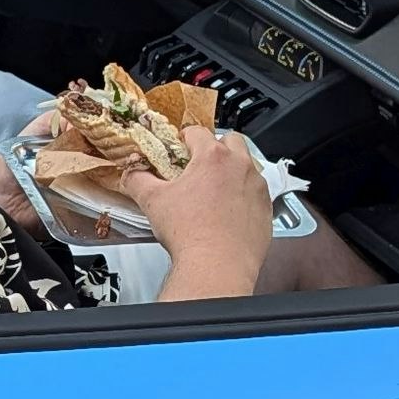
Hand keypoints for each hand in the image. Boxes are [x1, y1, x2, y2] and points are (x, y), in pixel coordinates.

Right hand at [117, 128, 270, 298]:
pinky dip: (244, 195)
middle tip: (200, 167)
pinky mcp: (266, 208)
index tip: (179, 149)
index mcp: (213, 157)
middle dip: (215, 148)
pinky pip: (256, 192)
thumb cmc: (190, 234)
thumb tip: (132, 174)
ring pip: (247, 165)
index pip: (197, 132)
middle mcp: (240, 166)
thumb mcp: (153, 201)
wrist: (217, 266)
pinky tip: (229, 211)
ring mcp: (257, 186)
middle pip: (230, 140)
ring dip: (232, 170)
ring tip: (214, 190)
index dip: (184, 138)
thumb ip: (138, 180)